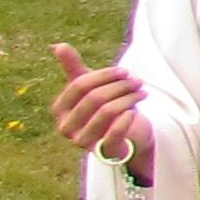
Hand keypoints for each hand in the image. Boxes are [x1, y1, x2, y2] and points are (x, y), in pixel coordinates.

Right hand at [48, 40, 150, 175]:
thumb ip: (74, 68)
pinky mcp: (102, 153)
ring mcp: (82, 142)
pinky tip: (135, 111)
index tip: (124, 71)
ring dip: (128, 98)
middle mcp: (66, 128)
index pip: (79, 86)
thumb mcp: (91, 87)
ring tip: (142, 92)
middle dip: (119, 86)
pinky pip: (114, 134)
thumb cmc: (105, 108)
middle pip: (94, 98)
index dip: (103, 75)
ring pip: (106, 112)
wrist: (127, 137)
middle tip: (138, 81)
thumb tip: (57, 45)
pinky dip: (127, 119)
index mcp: (59, 109)